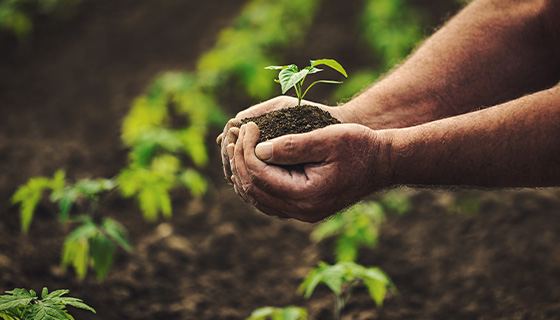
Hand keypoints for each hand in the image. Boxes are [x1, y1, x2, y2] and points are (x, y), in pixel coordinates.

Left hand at [230, 122, 391, 221]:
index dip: (247, 149)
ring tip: (236, 149)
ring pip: (259, 199)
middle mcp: (302, 211)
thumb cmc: (360, 146)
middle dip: (240, 161)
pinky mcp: (305, 208)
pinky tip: (251, 165)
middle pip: (255, 190)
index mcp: (307, 195)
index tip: (247, 126)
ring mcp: (303, 213)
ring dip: (244, 174)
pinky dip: (256, 184)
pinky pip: (270, 201)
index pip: (260, 175)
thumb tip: (258, 149)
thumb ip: (293, 145)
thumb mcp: (328, 139)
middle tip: (234, 136)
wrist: (384, 163)